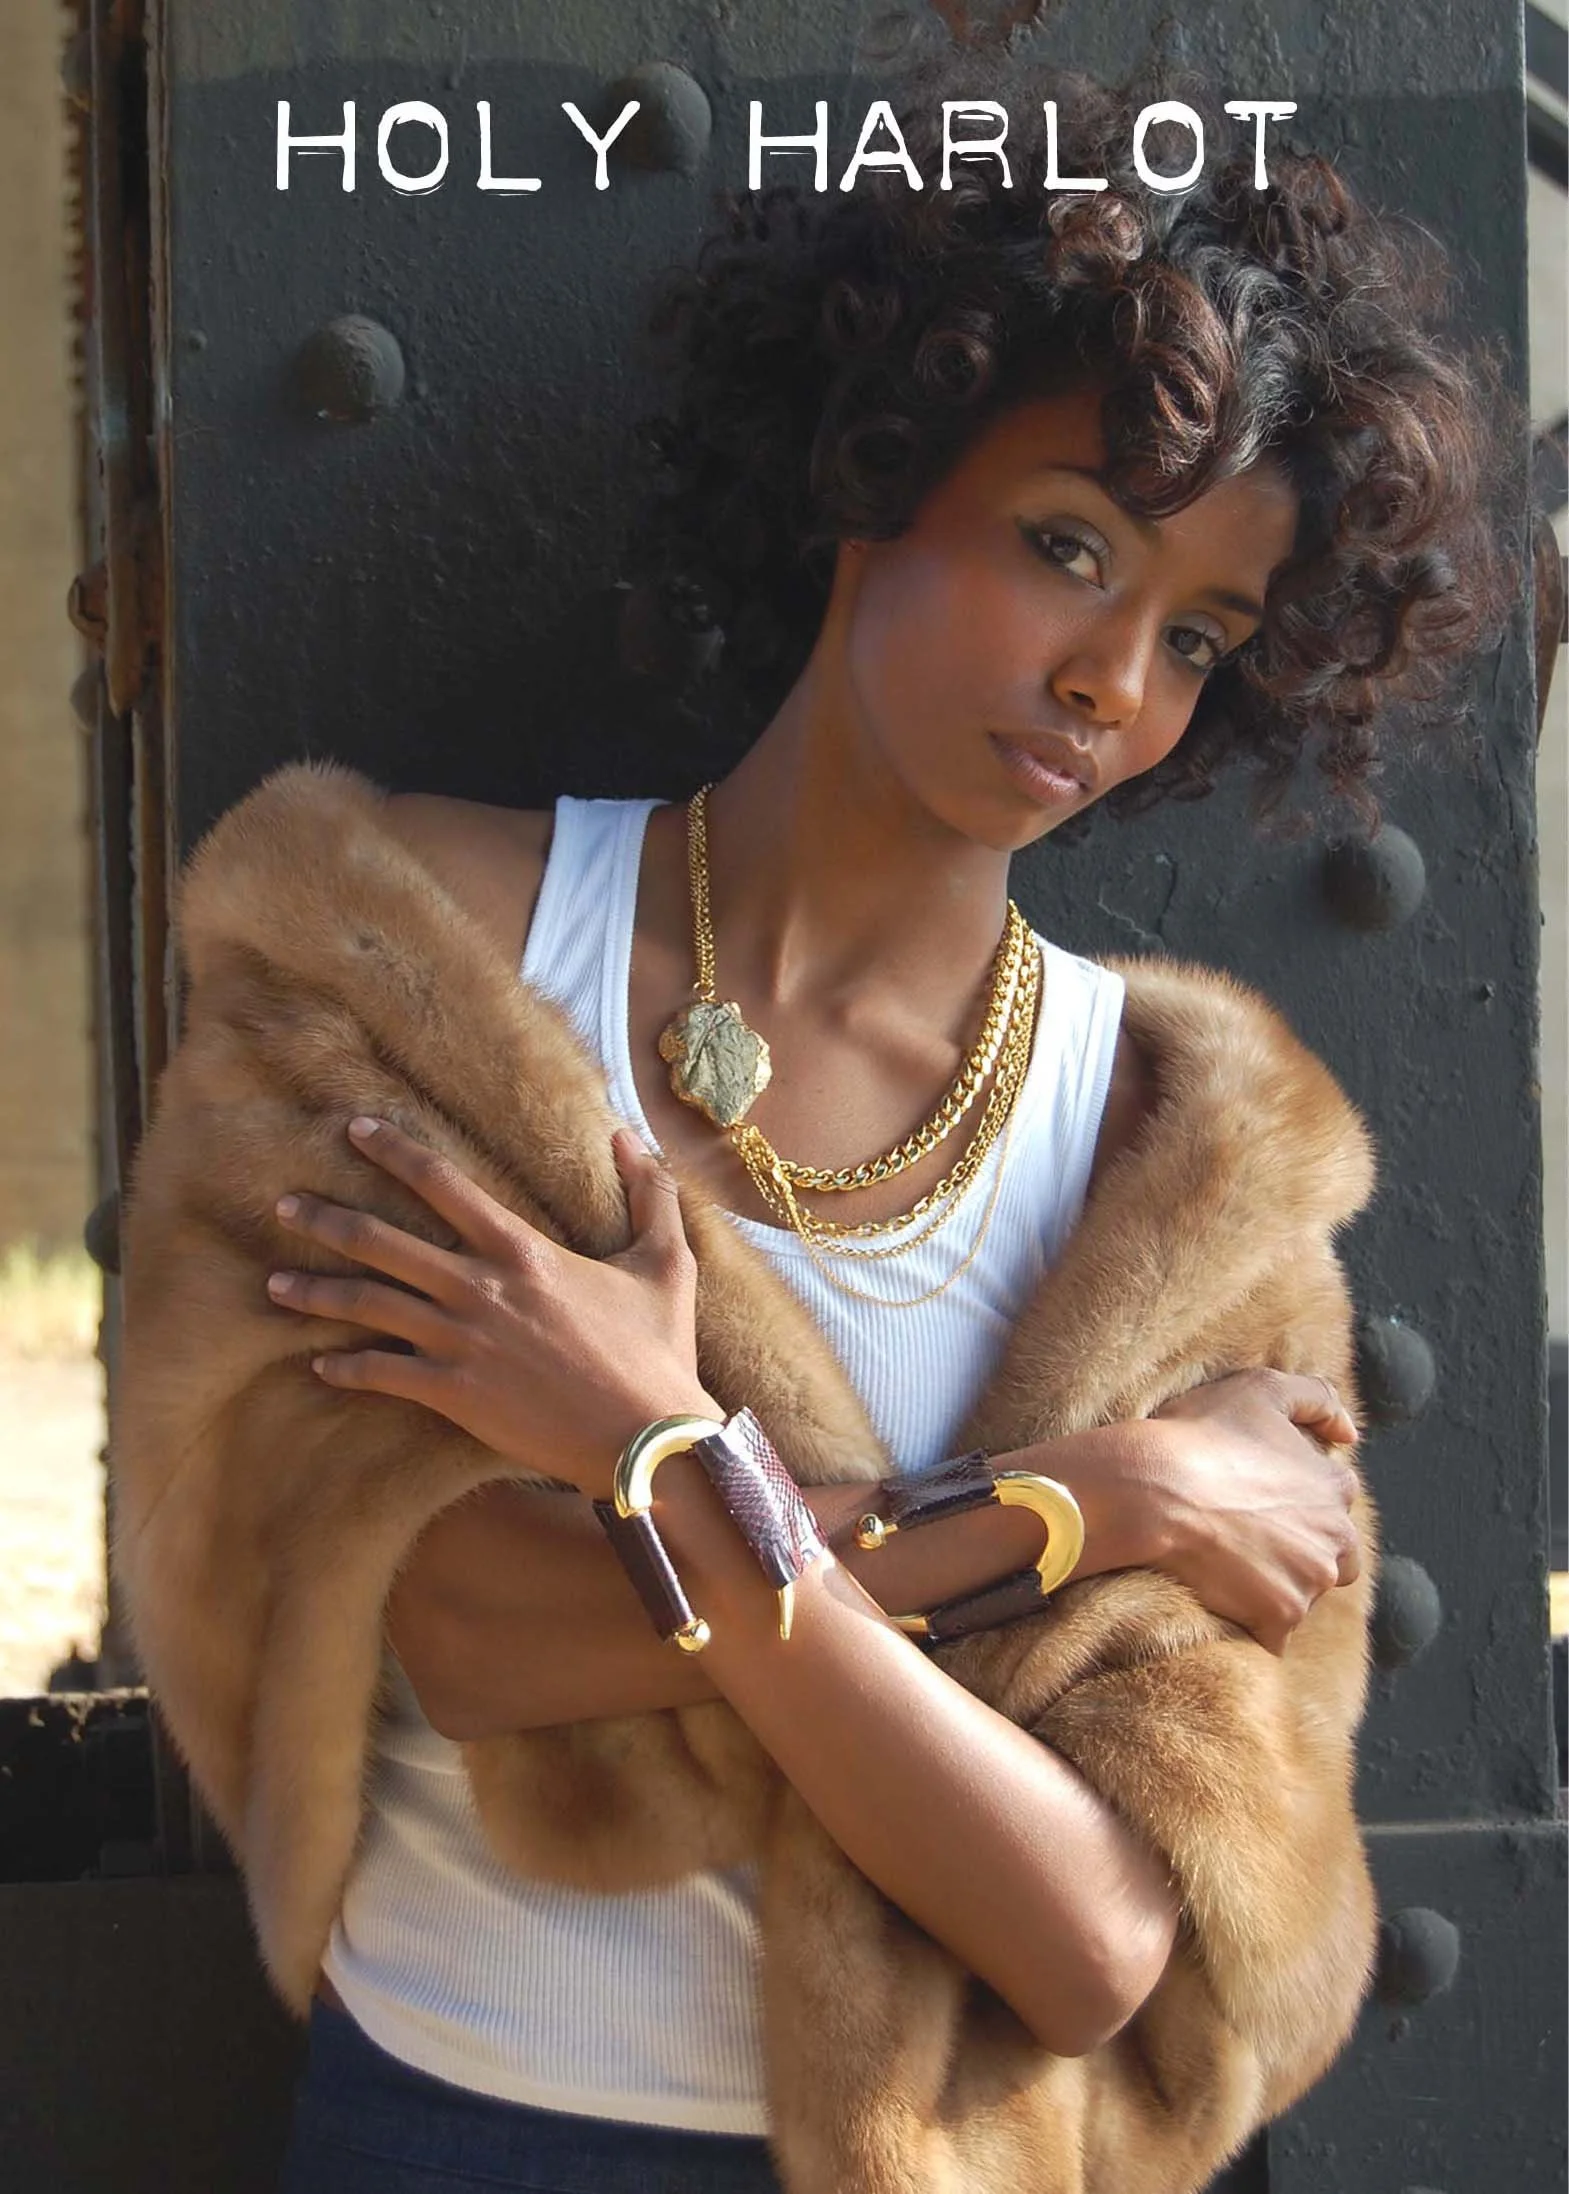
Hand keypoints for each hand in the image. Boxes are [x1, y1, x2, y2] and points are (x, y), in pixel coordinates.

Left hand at [265, 1116, 716, 1498]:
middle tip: (283, 1204)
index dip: (394, 1151)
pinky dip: (345, 1369)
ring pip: (368, 1305)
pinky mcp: (453, 1393)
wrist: (645, 1435)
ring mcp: (461, 1342)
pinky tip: (318, 1365)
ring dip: (315, 1292)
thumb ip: (649, 1195)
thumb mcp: (666, 1263)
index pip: (443, 1184)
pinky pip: (382, 1375)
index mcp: (523, 1250)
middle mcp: (479, 1288)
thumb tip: (631, 1139)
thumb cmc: (657, 1350)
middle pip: (382, 1242)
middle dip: (326, 1219)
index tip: (355, 1130)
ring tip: (271, 1284)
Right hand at [1141, 1369, 1363, 1654]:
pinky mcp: (1278, 1619)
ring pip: (1301, 1593)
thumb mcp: (1261, 1388)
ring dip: (1273, 1586)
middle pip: (1331, 1557)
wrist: (1152, 1490)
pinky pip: (1272, 1633)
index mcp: (1335, 1488)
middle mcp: (1336, 1538)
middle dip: (1299, 1553)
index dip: (1293, 1500)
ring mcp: (1309, 1583)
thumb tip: (1351, 1435)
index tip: (1254, 1500)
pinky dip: (1250, 1622)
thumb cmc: (1200, 1434)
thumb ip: (1318, 1399)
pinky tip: (1218, 1598)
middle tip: (1244, 1539)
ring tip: (1223, 1564)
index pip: (1333, 1503)